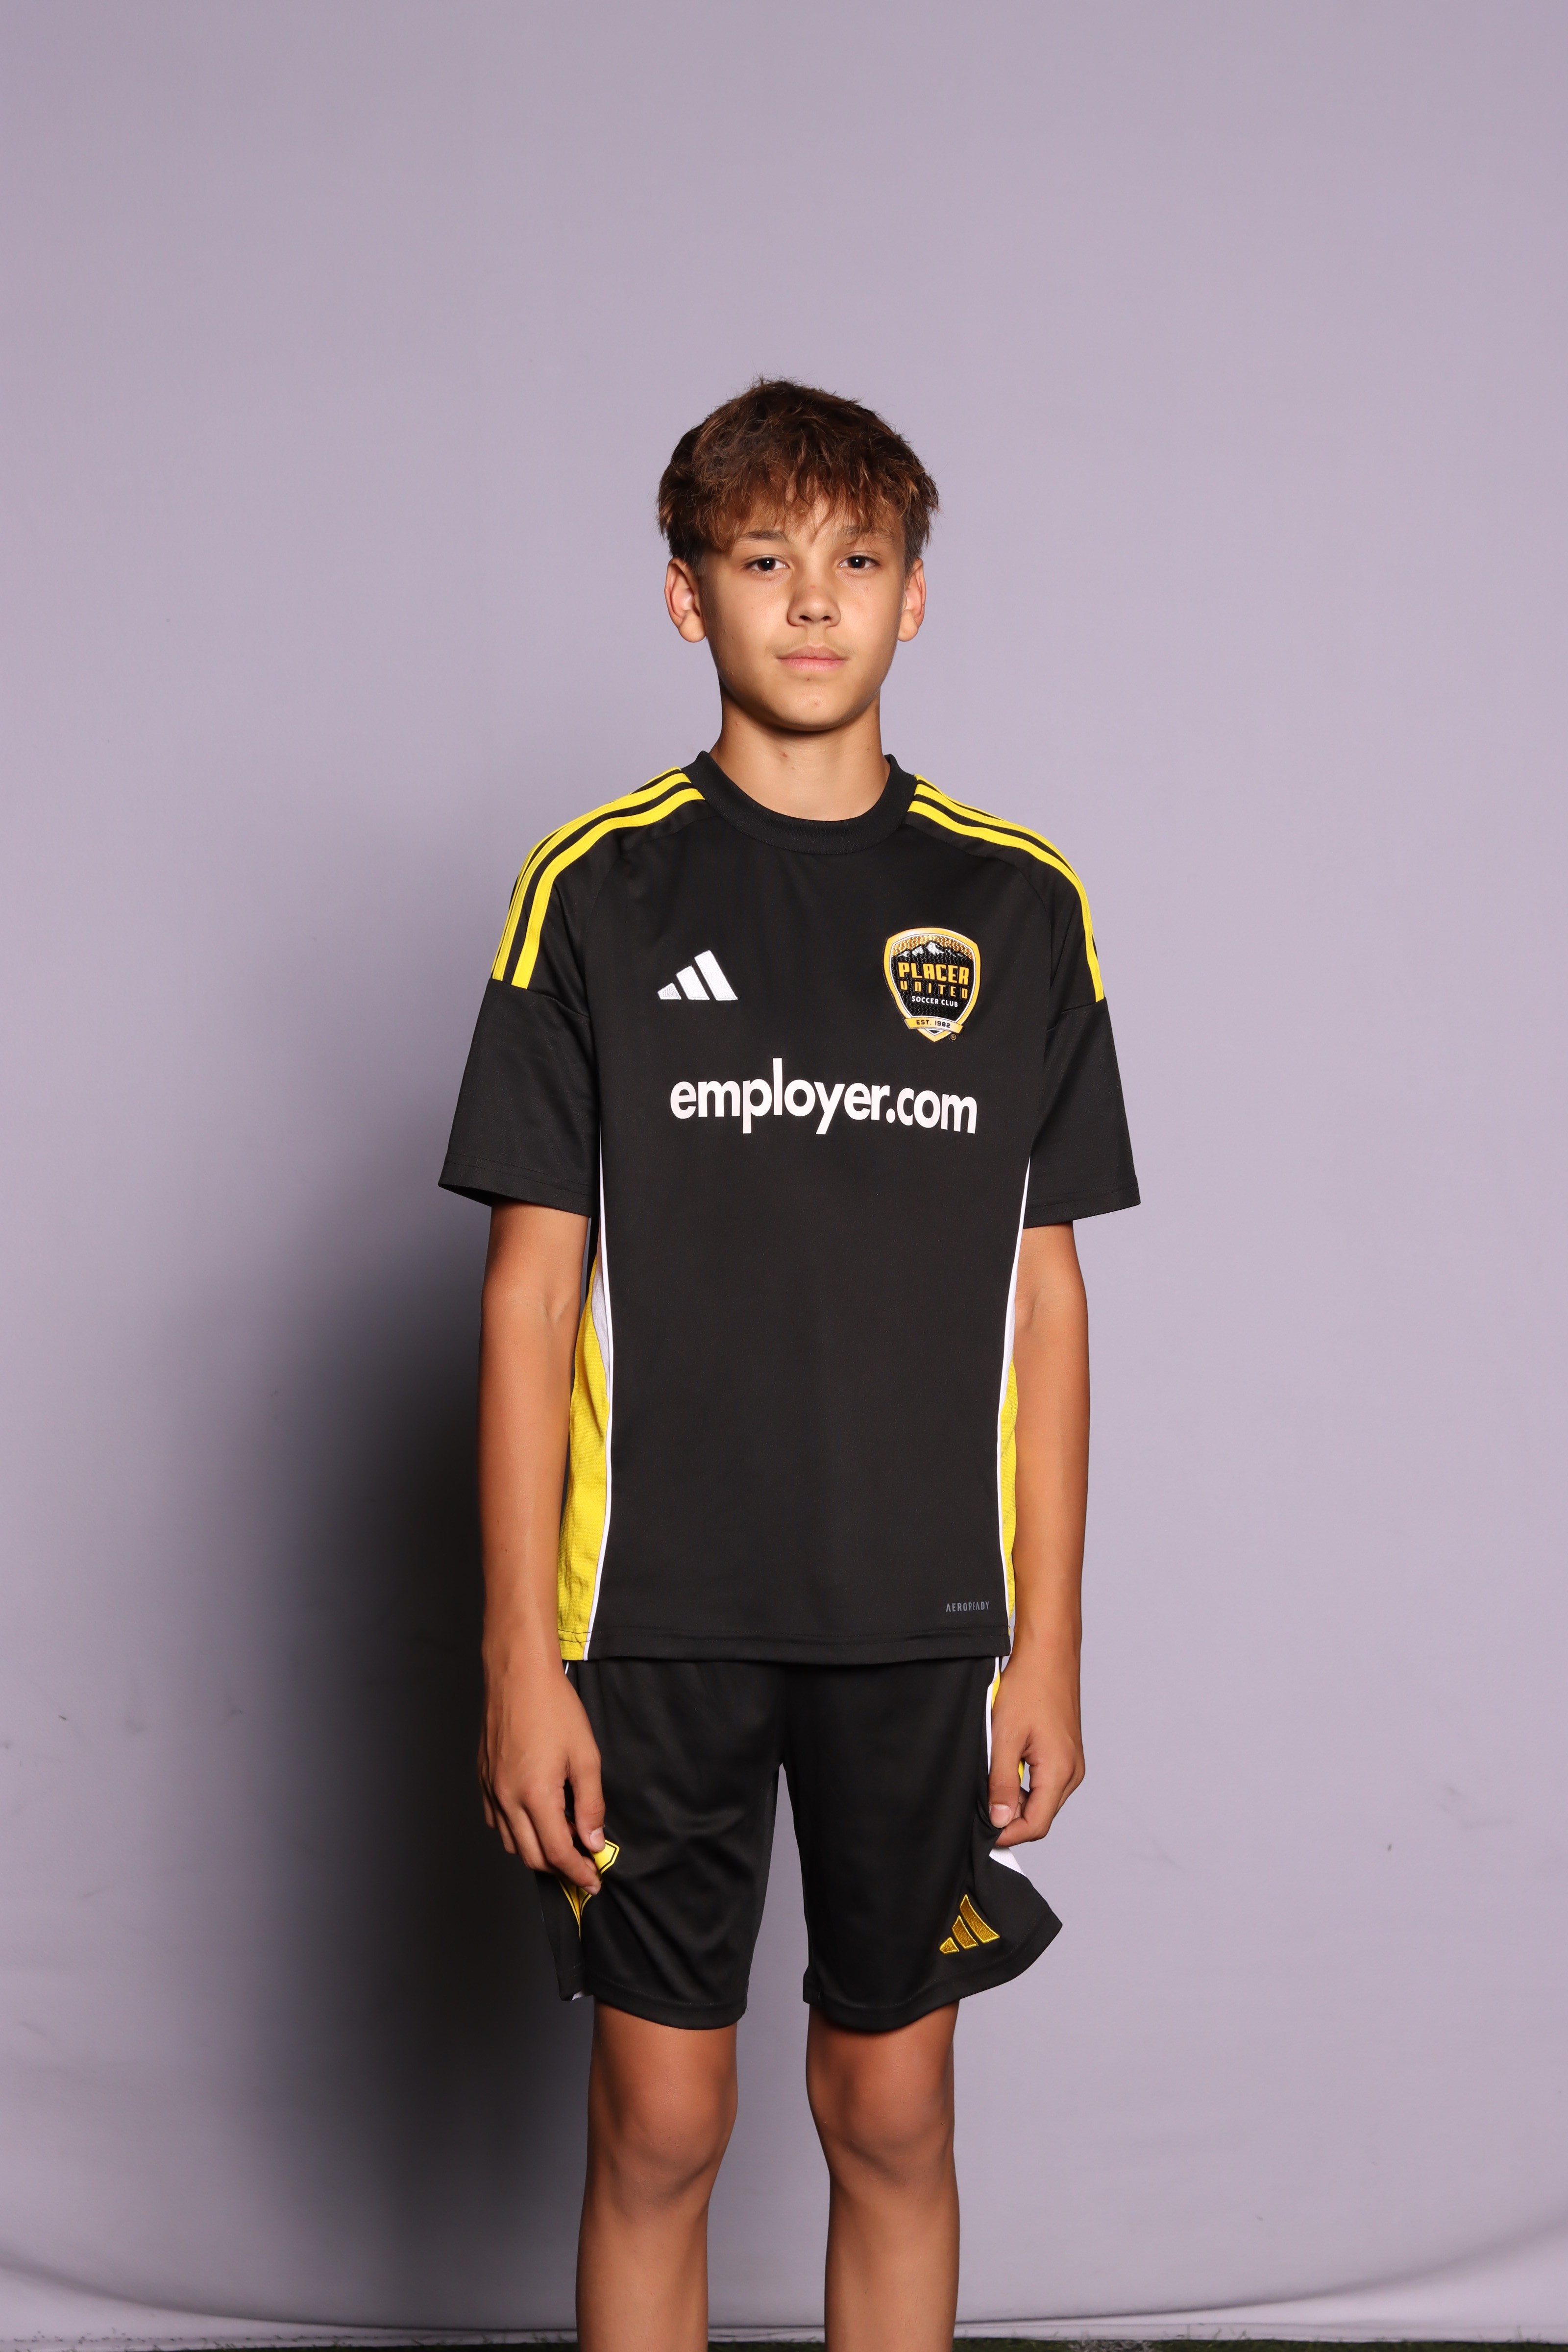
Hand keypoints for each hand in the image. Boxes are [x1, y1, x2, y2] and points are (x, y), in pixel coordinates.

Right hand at [477, 1643, 604, 1896]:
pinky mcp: (483, 1779)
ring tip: (563, 1837)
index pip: (557, 1853)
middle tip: (583, 1865)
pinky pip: (497, 1821)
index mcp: (535, 1794)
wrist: (518, 1675)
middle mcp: (507, 1798)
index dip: (578, 1872)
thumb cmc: (554, 1708)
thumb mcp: (586, 1756)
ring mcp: (491, 1789)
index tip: (594, 1880)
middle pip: (532, 1857)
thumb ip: (591, 1804)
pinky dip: (517, 1831)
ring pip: (512, 1842)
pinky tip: (535, 1817)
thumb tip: (593, 1842)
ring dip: (537, 1851)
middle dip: (559, 1869)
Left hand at [987, 1644, 1084, 1847]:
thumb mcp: (1004, 1737)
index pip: (1036, 1825)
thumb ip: (1001, 1783)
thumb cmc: (1028, 1688)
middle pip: (1040, 1815)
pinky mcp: (1066, 1753)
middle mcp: (1072, 1772)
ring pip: (1041, 1799)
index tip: (983, 1830)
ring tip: (992, 1774)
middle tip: (982, 1799)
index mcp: (1060, 1772)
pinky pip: (1044, 1781)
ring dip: (1015, 1797)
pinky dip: (1024, 1782)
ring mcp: (1071, 1763)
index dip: (1007, 1833)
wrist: (1048, 1655)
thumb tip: (999, 1820)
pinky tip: (1006, 1763)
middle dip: (1010, 1815)